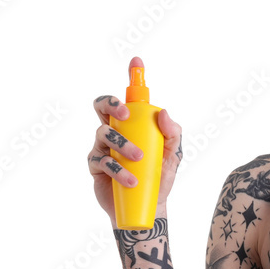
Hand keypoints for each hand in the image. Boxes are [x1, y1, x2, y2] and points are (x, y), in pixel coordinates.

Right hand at [87, 57, 182, 224]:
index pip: (129, 99)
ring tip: (138, 159)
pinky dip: (117, 169)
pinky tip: (130, 179)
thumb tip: (165, 113)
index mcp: (133, 125)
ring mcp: (103, 148)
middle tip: (126, 114)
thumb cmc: (160, 177)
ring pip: (103, 134)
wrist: (148, 207)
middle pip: (102, 107)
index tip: (137, 61)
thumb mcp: (173, 155)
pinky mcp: (96, 167)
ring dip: (122, 144)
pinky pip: (100, 160)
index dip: (131, 78)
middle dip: (111, 104)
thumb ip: (173, 134)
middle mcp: (115, 131)